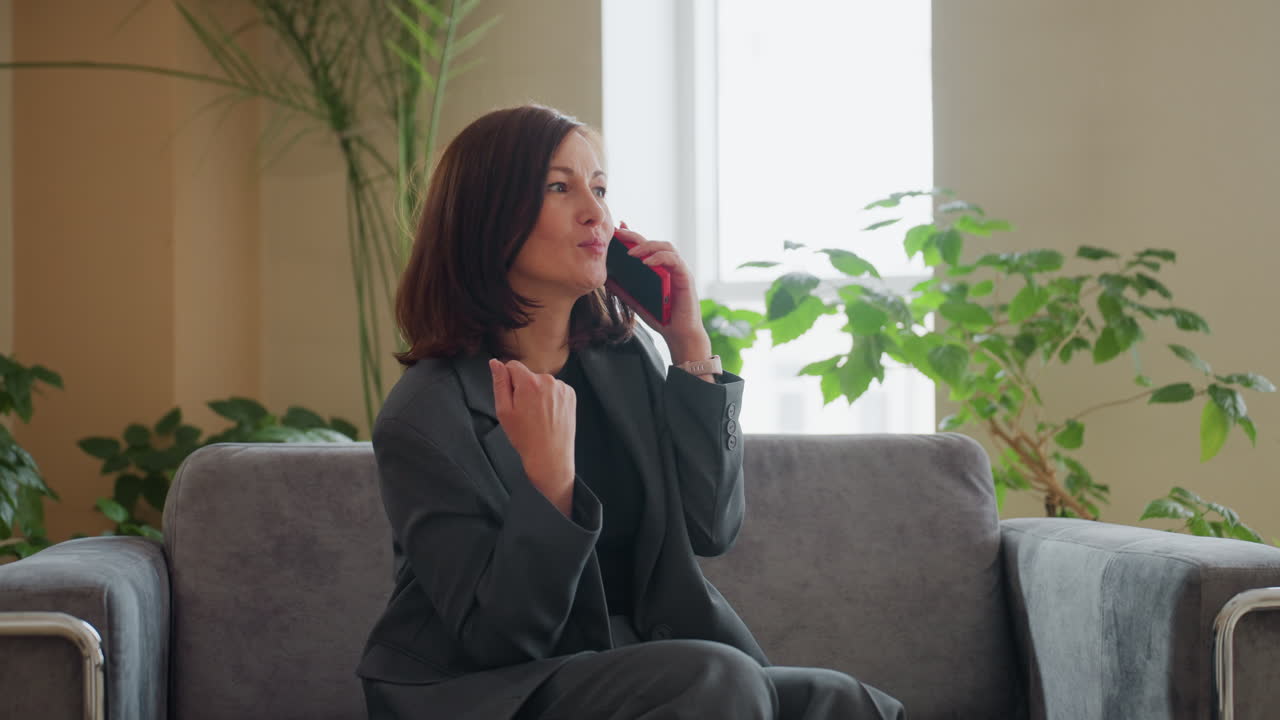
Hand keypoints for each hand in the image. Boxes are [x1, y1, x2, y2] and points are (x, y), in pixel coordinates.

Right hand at [489, 358, 575, 513]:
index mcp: (529, 382)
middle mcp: (548, 380)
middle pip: (528, 375)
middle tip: (525, 413)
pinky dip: (550, 398)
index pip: (512, 365)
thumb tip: (495, 363)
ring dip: (538, 393)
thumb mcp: (504, 411)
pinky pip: (554, 389)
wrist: (550, 456)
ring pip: (541, 383)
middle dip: (524, 388)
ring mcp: (561, 387)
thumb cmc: (525, 437)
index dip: (508, 381)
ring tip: (537, 416)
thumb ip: (499, 383)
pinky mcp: (570, 394)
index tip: (512, 398)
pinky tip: (548, 415)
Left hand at [609, 224, 711, 360]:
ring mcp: (679, 269)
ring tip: (630, 252)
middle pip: (653, 242)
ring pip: (665, 246)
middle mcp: (669, 265)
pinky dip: (660, 258)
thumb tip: (604, 277)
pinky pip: (674, 260)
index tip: (616, 229)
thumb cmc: (660, 316)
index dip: (632, 235)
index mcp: (658, 268)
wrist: (678, 335)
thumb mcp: (635, 301)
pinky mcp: (685, 277)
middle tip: (618, 234)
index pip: (645, 246)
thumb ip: (623, 289)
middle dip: (635, 236)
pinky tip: (647, 262)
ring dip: (647, 246)